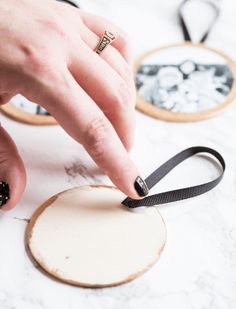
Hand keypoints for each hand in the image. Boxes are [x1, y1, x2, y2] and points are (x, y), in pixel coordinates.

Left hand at [0, 0, 147, 209]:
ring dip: (125, 107)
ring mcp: (68, 24)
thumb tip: (13, 190)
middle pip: (115, 100)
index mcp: (37, 70)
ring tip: (116, 128)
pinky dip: (123, 68)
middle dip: (125, 137)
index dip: (117, 161)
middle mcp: (60, 43)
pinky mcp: (70, 16)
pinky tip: (114, 85)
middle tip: (120, 157)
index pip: (93, 128)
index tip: (132, 183)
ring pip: (121, 71)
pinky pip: (115, 40)